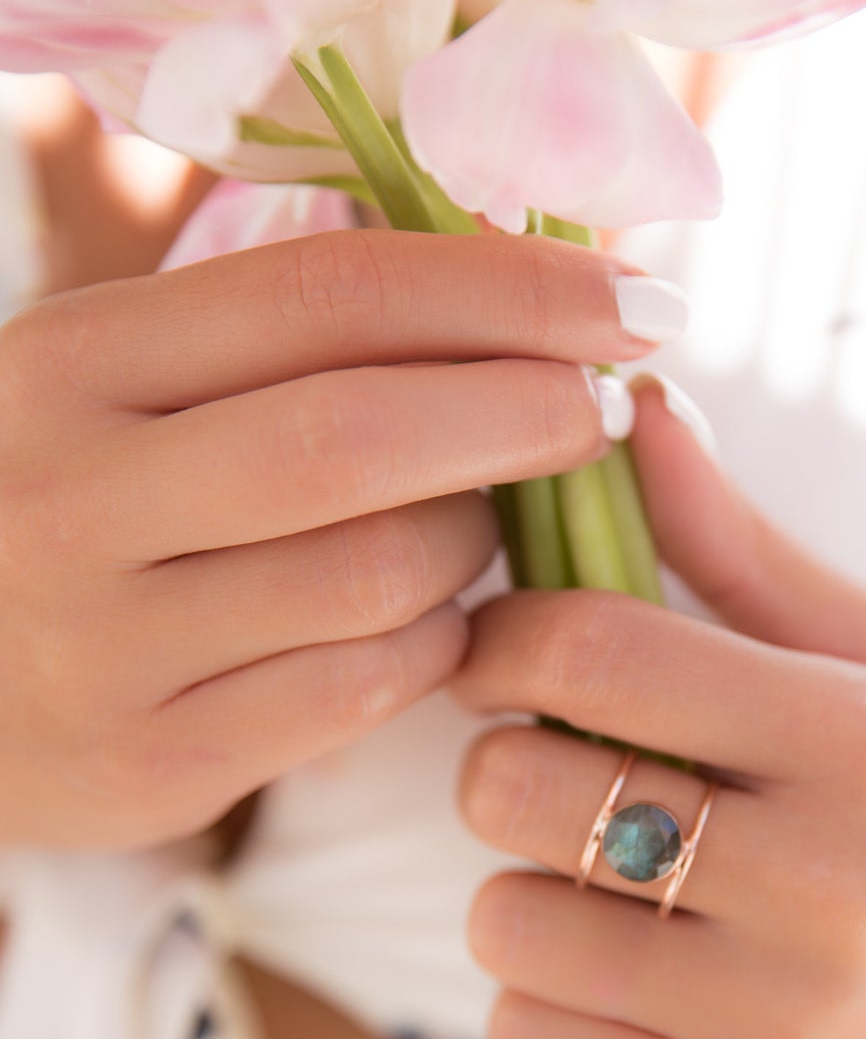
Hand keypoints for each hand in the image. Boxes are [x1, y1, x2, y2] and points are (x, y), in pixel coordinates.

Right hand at [0, 230, 668, 848]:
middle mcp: (72, 497)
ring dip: (474, 543)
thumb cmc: (61, 501)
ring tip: (477, 525)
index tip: (631, 299)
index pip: (330, 292)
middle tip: (608, 409)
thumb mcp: (120, 384)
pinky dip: (431, 646)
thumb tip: (514, 273)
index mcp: (74, 361)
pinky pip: (359, 690)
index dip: (506, 289)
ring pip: (378, 576)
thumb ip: (278, 334)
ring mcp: (105, 645)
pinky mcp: (150, 764)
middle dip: (522, 413)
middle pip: (360, 436)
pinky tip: (428, 623)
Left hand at [455, 384, 865, 1038]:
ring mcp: (775, 1029)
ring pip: (505, 921)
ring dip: (522, 889)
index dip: (503, 638)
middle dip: (504, 768)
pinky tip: (625, 980)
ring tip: (607, 888)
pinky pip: (522, 1036)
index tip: (499, 654)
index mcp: (860, 747)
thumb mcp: (859, 663)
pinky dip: (542, 999)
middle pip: (519, 789)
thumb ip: (735, 545)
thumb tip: (631, 406)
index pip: (595, 653)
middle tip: (557, 776)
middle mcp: (828, 891)